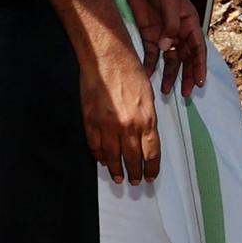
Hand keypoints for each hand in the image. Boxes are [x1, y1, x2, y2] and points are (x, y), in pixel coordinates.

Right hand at [79, 46, 160, 185]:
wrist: (106, 59)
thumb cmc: (131, 73)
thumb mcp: (149, 98)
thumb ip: (147, 120)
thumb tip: (145, 139)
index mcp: (147, 120)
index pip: (151, 152)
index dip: (151, 167)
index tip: (151, 177)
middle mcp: (128, 127)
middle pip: (132, 158)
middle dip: (135, 172)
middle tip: (136, 182)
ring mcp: (107, 125)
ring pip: (112, 156)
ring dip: (116, 169)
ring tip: (118, 178)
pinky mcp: (90, 121)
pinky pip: (95, 145)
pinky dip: (99, 156)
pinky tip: (103, 162)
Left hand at [123, 0, 206, 95]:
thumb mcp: (169, 3)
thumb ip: (169, 26)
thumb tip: (167, 47)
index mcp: (190, 25)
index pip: (198, 50)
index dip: (200, 66)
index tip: (200, 82)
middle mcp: (179, 33)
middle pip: (185, 59)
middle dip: (187, 76)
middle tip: (187, 94)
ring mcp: (164, 35)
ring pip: (170, 60)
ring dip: (169, 75)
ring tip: (165, 91)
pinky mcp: (148, 34)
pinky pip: (151, 54)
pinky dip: (150, 65)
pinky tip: (148, 76)